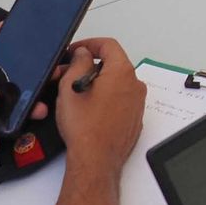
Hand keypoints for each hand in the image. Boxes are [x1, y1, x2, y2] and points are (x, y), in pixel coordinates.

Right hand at [55, 39, 144, 173]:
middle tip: (69, 75)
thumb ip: (78, 62)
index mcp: (122, 72)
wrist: (96, 160)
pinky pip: (119, 100)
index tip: (75, 51)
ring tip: (76, 95)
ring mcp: (137, 104)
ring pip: (115, 83)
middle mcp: (135, 85)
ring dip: (96, 83)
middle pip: (112, 64)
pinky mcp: (134, 119)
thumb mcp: (71, 86)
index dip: (89, 44)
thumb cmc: (85, 127)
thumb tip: (83, 53)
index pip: (108, 45)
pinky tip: (88, 110)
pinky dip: (105, 99)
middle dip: (89, 67)